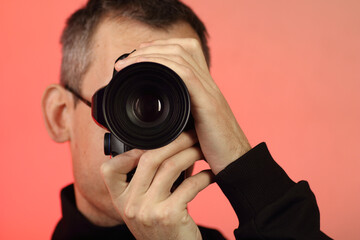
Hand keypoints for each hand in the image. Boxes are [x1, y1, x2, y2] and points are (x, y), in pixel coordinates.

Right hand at [101, 131, 213, 239]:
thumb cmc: (161, 229)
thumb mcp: (144, 206)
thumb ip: (146, 181)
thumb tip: (165, 145)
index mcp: (120, 200)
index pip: (111, 167)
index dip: (132, 150)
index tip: (156, 140)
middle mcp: (130, 205)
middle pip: (148, 159)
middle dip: (174, 141)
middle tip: (190, 134)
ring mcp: (148, 211)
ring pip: (170, 167)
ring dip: (191, 154)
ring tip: (202, 149)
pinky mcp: (169, 216)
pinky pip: (189, 186)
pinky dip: (204, 177)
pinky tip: (210, 174)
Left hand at [115, 38, 250, 173]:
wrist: (237, 162)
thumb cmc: (214, 148)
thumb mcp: (194, 126)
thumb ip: (180, 113)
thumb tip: (157, 113)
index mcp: (204, 87)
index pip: (187, 51)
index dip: (163, 47)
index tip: (141, 53)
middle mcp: (208, 84)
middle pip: (183, 48)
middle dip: (154, 47)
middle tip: (130, 56)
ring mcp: (209, 92)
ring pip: (182, 57)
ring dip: (153, 55)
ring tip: (131, 61)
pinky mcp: (208, 104)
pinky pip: (186, 75)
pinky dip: (164, 67)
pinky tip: (146, 69)